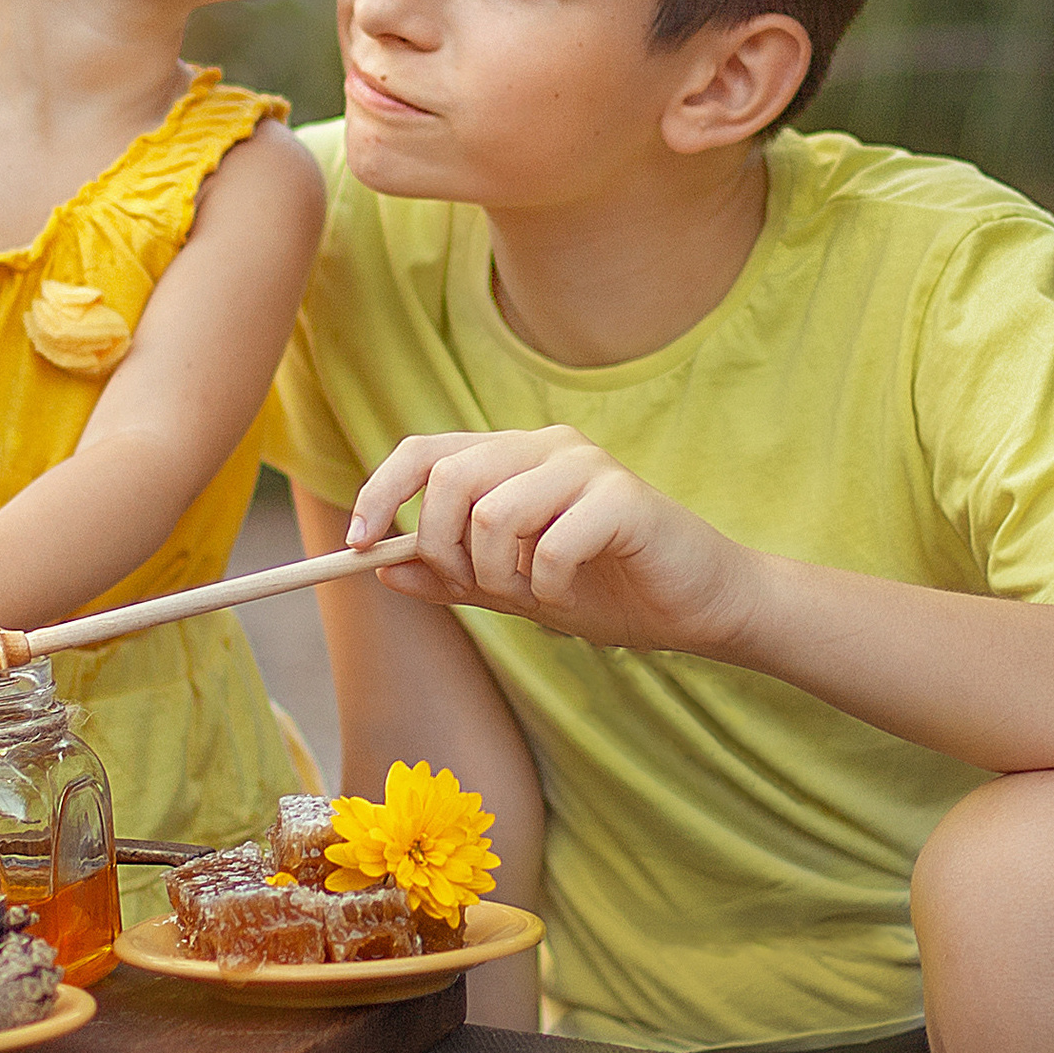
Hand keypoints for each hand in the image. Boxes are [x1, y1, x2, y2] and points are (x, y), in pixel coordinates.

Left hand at [346, 428, 754, 654]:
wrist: (697, 607)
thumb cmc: (607, 587)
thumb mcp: (513, 588)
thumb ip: (451, 576)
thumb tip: (381, 567)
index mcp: (513, 456)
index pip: (423, 451)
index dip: (381, 493)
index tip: (356, 545)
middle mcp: (545, 446)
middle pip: (450, 479)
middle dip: (444, 548)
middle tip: (474, 587)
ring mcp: (586, 465)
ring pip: (493, 513)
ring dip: (499, 575)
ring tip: (535, 594)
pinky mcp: (622, 497)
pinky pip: (550, 546)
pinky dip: (547, 588)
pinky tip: (572, 596)